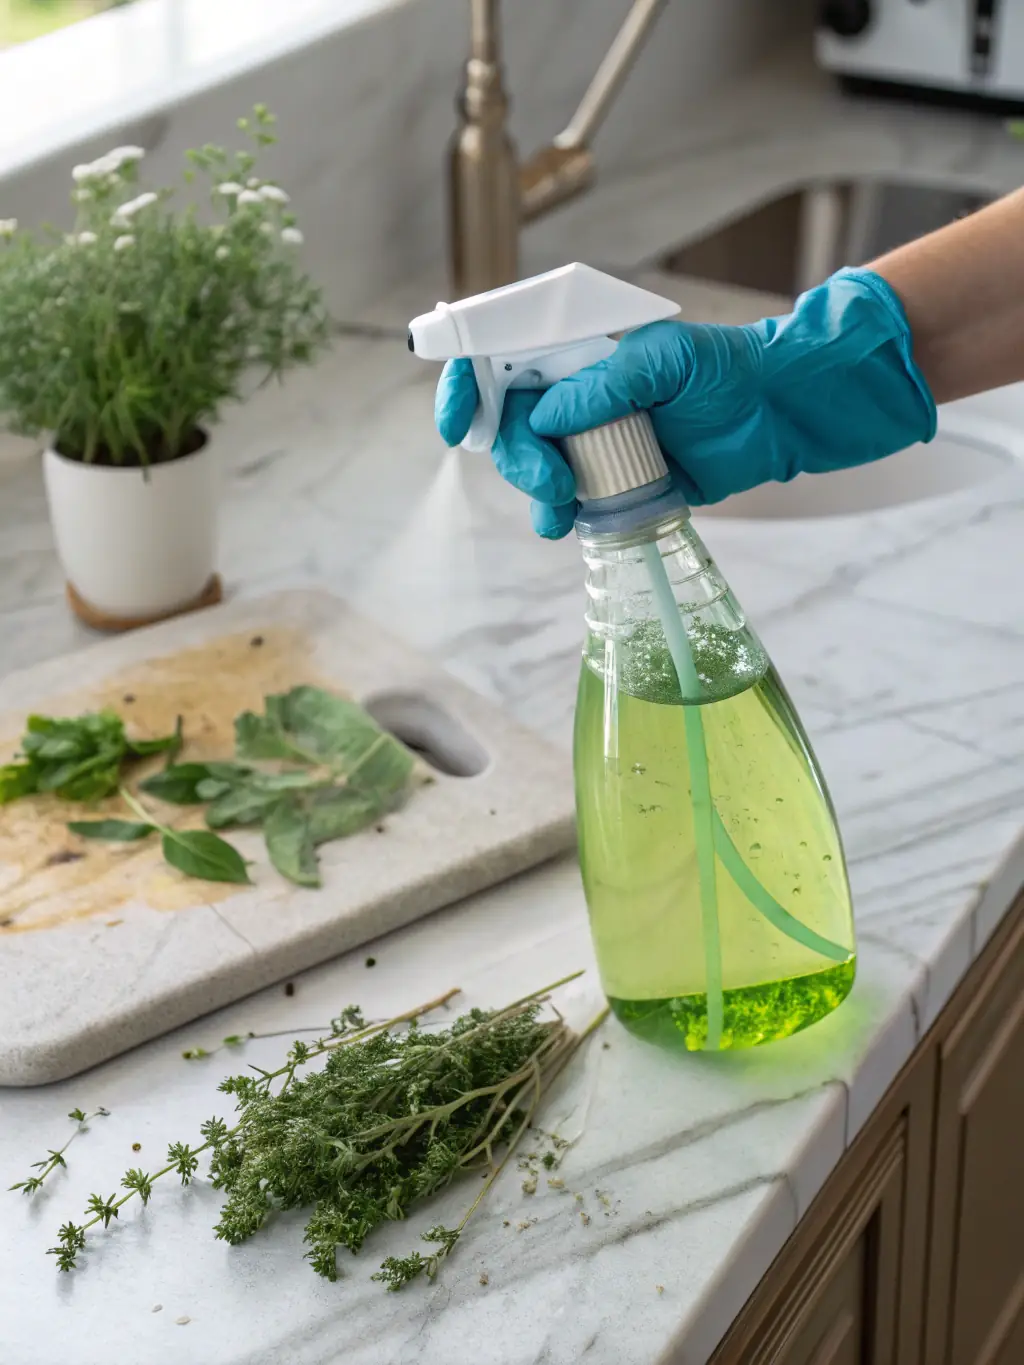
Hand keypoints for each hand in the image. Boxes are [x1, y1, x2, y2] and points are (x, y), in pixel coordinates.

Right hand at [434, 268, 935, 539]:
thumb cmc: (725, 370)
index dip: (465, 387)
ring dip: (534, 491)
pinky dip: (556, 516)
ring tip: (564, 505)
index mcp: (576, 356)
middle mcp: (573, 398)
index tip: (456, 422)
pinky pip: (566, 504)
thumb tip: (545, 416)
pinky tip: (566, 523)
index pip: (500, 362)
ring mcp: (589, 443)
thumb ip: (605, 384)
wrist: (776, 415)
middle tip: (553, 481)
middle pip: (507, 427)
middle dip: (514, 457)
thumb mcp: (667, 359)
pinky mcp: (612, 484)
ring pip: (531, 469)